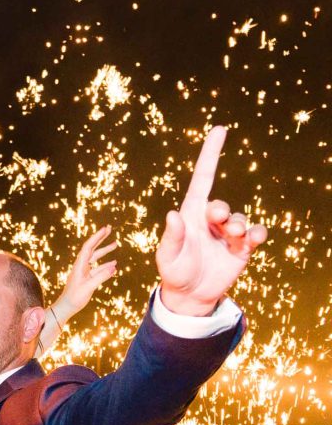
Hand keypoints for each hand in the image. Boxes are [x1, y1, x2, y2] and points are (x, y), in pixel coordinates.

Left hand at [52, 225, 117, 322]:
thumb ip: (101, 277)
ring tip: (115, 244)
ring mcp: (84, 271)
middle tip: (109, 229)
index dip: (97, 237)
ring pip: (96, 257)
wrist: (67, 306)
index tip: (105, 229)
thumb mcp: (88, 287)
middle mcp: (82, 265)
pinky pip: (98, 268)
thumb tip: (114, 267)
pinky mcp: (87, 278)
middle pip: (92, 248)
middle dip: (100, 238)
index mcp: (80, 265)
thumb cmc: (75, 298)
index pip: (89, 247)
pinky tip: (114, 265)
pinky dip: (106, 265)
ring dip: (105, 251)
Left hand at [156, 127, 266, 314]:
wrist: (189, 295)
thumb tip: (172, 215)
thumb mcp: (167, 256)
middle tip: (216, 218)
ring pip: (239, 220)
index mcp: (191, 213)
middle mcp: (211, 220)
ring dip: (238, 226)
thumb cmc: (174, 271)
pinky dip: (258, 234)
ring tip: (232, 236)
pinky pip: (255, 235)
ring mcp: (228, 233)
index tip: (219, 129)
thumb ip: (171, 237)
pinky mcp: (242, 248)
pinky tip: (254, 239)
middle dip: (220, 210)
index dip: (210, 153)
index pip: (202, 177)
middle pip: (220, 205)